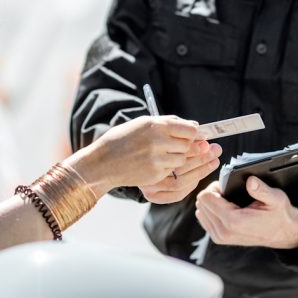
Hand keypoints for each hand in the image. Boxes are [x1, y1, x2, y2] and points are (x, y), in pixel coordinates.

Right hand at [69, 115, 199, 194]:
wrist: (102, 162)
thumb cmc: (122, 139)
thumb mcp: (142, 123)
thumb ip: (168, 123)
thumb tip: (194, 126)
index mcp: (156, 125)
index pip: (190, 129)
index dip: (194, 133)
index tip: (191, 135)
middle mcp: (158, 141)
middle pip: (189, 145)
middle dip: (187, 146)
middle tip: (177, 146)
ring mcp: (157, 160)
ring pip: (182, 160)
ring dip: (177, 158)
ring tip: (162, 155)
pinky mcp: (155, 175)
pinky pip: (171, 172)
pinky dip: (167, 168)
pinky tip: (154, 164)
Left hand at [195, 177, 297, 248]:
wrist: (282, 234)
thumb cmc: (279, 214)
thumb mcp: (276, 198)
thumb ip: (262, 190)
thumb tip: (250, 181)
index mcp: (234, 221)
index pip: (206, 198)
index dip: (214, 187)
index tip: (225, 186)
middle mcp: (223, 232)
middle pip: (201, 204)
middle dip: (212, 194)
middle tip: (227, 191)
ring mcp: (220, 237)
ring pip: (201, 211)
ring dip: (211, 203)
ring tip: (227, 200)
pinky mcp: (219, 239)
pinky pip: (204, 219)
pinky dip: (211, 211)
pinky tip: (224, 207)